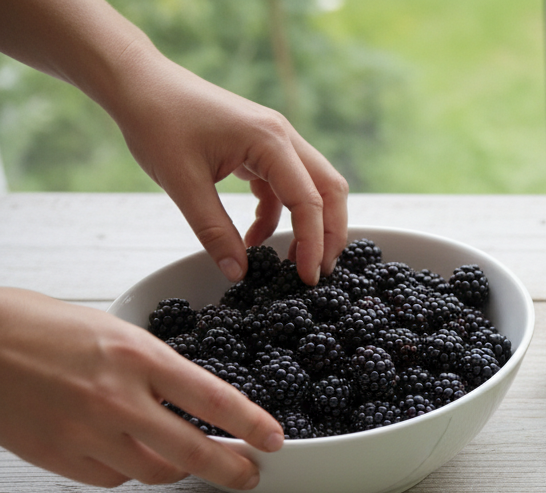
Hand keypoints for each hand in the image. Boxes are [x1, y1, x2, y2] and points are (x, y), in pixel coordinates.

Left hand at [0, 0, 349, 285]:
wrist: (138, 83)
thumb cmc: (157, 121)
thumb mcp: (182, 184)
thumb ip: (214, 231)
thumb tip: (237, 273)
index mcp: (270, 141)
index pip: (309, 200)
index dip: (312, 243)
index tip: (306, 278)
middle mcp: (282, 136)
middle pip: (329, 190)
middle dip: (330, 234)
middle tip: (316, 273)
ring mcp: (274, 139)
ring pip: (313, 187)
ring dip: (309, 225)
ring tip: (291, 260)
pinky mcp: (260, 145)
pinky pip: (284, 185)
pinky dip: (278, 214)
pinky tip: (255, 237)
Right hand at [0, 288, 283, 488]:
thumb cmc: (38, 326)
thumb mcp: (111, 331)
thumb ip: (153, 368)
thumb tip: (193, 401)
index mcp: (135, 355)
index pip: (213, 398)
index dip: (251, 424)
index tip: (276, 440)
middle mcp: (115, 398)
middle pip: (193, 452)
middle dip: (233, 469)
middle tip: (252, 474)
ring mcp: (85, 432)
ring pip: (155, 472)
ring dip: (180, 470)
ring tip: (191, 462)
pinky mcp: (58, 457)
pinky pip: (113, 479)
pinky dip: (129, 470)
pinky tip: (130, 453)